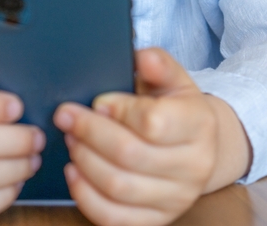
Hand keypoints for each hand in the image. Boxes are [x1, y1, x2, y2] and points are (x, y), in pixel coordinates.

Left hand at [54, 48, 250, 225]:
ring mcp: (176, 198)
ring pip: (118, 186)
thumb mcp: (173, 80)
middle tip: (67, 117)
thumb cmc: (176, 110)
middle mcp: (194, 166)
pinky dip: (85, 195)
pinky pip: (114, 217)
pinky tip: (74, 171)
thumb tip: (143, 57)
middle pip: (129, 155)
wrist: (197, 147)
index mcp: (199, 125)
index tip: (97, 101)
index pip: (153, 122)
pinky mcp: (156, 220)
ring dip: (84, 160)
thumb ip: (158, 64)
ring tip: (71, 139)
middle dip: (89, 133)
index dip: (118, 111)